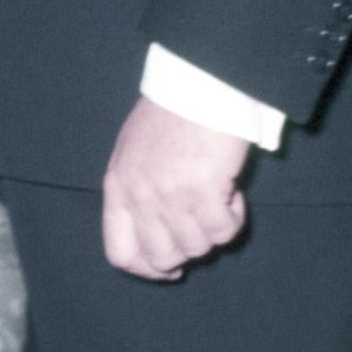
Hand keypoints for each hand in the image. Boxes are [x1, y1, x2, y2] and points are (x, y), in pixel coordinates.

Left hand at [101, 96, 250, 281]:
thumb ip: (137, 191)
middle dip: (188, 250)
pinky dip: (234, 217)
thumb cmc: (172, 111)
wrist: (200, 82)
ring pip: (198, 248)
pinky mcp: (204, 191)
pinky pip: (225, 231)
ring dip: (214, 229)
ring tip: (217, 196)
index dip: (147, 269)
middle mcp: (141, 196)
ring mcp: (171, 196)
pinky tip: (232, 192)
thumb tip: (155, 235)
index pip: (120, 253)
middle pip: (163, 257)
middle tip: (203, 226)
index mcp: (118, 186)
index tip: (171, 268)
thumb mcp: (134, 151)